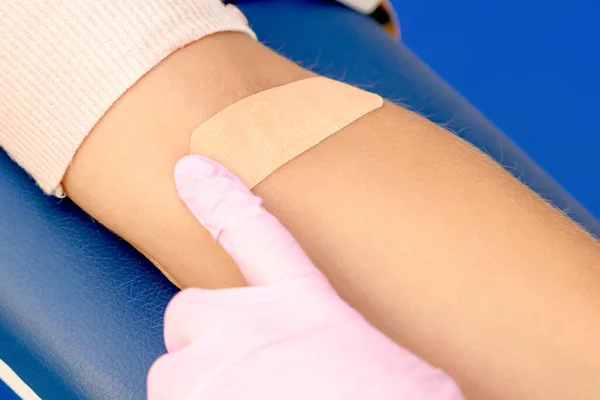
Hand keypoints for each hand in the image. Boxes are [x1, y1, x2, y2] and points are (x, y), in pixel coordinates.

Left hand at [147, 155, 463, 399]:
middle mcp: (251, 320)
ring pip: (170, 371)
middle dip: (201, 339)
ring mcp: (215, 359)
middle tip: (241, 371)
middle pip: (189, 311)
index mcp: (304, 300)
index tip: (192, 170)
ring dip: (198, 386)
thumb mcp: (386, 355)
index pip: (254, 229)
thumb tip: (331, 355)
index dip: (219, 197)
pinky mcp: (192, 398)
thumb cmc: (393, 398)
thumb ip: (339, 339)